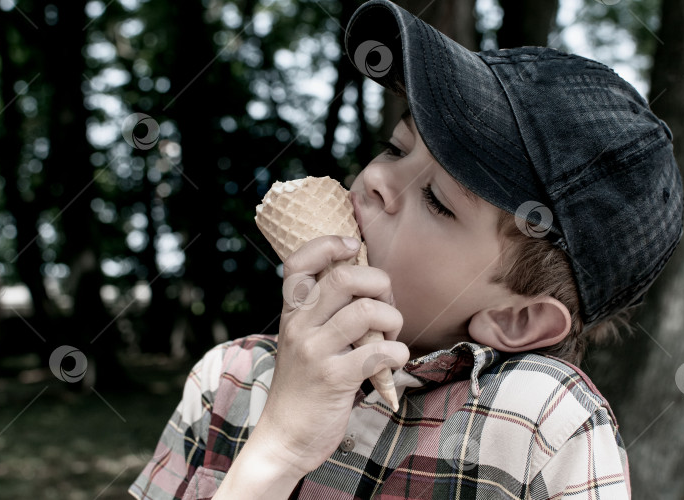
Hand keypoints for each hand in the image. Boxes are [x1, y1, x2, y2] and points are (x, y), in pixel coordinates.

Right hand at [250, 235, 409, 477]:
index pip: (298, 262)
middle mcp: (299, 326)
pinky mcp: (334, 378)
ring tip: (391, 337)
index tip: (352, 247)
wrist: (285, 438)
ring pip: (367, 310)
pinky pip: (379, 351)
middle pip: (344, 277)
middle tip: (385, 306)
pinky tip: (394, 361)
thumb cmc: (305, 386)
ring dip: (393, 319)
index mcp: (292, 313)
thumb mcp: (303, 342)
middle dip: (379, 283)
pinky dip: (398, 352)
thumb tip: (369, 282)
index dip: (328, 244)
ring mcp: (314, 351)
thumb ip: (325, 313)